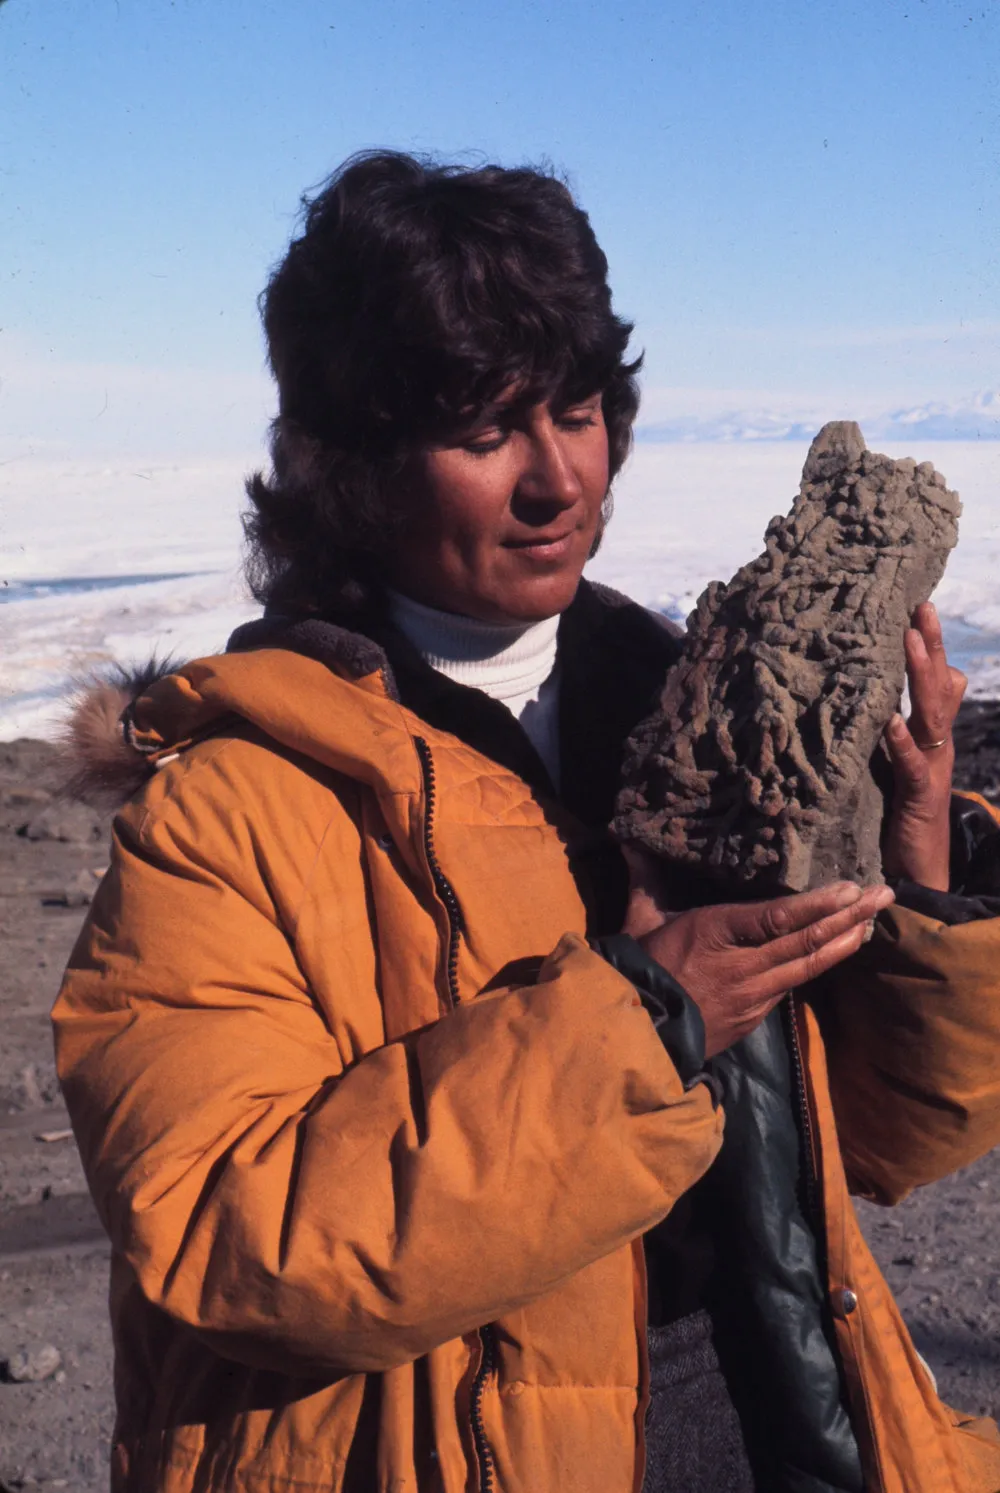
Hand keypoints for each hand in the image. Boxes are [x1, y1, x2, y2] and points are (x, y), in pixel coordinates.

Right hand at [624, 850, 893, 1057]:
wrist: (637, 1033)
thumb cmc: (639, 968)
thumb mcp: (641, 920)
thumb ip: (646, 879)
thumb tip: (626, 837)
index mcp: (716, 933)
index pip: (777, 918)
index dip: (818, 904)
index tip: (851, 888)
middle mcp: (744, 965)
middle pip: (807, 940)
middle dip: (850, 916)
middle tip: (884, 895)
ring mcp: (754, 995)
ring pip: (809, 966)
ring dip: (845, 942)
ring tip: (873, 921)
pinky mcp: (755, 1017)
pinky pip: (792, 986)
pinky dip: (818, 965)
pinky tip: (837, 952)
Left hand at [883, 601, 966, 890]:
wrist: (918, 874)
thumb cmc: (898, 816)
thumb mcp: (893, 768)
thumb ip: (885, 735)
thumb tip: (864, 700)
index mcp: (928, 736)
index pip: (934, 682)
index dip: (929, 646)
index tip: (916, 606)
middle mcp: (935, 746)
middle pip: (938, 687)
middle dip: (930, 646)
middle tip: (921, 607)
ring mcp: (932, 769)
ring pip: (931, 715)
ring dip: (920, 677)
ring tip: (909, 641)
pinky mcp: (919, 798)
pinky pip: (912, 764)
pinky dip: (902, 742)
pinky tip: (890, 721)